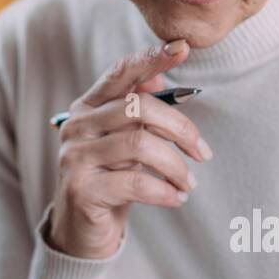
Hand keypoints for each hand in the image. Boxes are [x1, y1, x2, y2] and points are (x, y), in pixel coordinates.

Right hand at [48, 39, 212, 258]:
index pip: (121, 72)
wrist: (83, 231)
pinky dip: (164, 191)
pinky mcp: (81, 189)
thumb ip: (139, 110)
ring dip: (175, 166)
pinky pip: (135, 182)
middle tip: (203, 153)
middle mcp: (77, 126)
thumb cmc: (113, 179)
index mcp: (89, 107)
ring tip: (189, 182)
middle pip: (138, 108)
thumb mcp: (127, 142)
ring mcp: (75, 157)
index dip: (152, 58)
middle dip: (180, 129)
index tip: (183, 47)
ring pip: (140, 145)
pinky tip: (176, 198)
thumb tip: (160, 75)